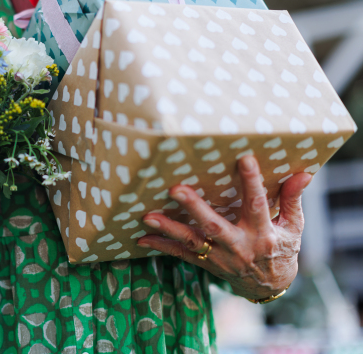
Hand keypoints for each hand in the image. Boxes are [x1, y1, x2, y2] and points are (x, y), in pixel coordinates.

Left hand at [137, 155, 311, 299]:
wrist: (269, 287)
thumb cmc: (281, 249)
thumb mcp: (293, 228)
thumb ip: (292, 200)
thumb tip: (303, 173)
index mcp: (263, 233)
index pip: (258, 204)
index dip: (252, 182)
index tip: (244, 159)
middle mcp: (239, 246)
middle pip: (214, 225)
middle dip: (194, 207)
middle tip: (175, 189)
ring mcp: (220, 257)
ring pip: (192, 241)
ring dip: (168, 228)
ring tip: (147, 216)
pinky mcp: (206, 263)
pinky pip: (181, 255)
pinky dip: (161, 246)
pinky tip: (142, 237)